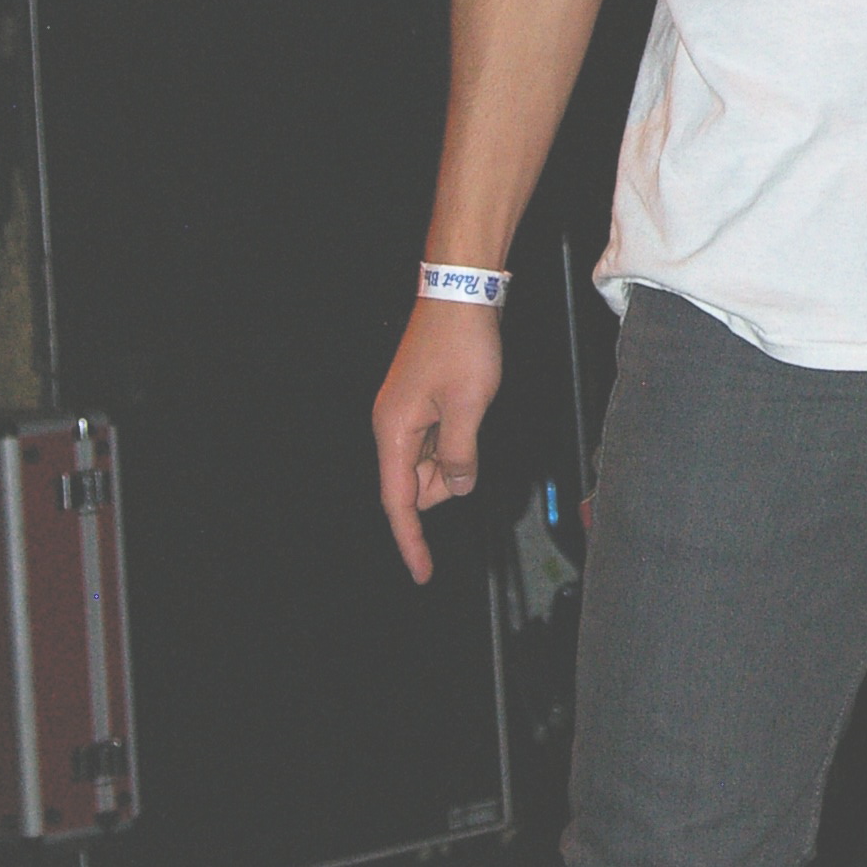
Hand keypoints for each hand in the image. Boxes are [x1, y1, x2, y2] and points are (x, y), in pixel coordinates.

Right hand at [372, 299, 502, 585]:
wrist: (460, 291)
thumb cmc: (462, 344)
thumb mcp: (470, 405)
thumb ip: (461, 455)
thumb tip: (458, 487)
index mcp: (394, 431)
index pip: (399, 503)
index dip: (412, 541)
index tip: (423, 574)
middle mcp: (392, 426)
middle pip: (418, 484)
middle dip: (448, 480)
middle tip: (471, 433)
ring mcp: (407, 412)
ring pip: (430, 462)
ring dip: (455, 455)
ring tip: (473, 408)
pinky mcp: (422, 400)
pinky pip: (438, 438)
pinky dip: (457, 437)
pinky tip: (471, 406)